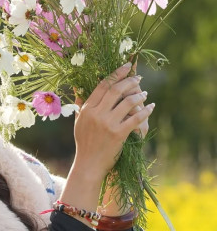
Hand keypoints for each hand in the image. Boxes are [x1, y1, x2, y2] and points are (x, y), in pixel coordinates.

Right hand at [73, 63, 153, 183]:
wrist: (89, 163)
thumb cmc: (84, 142)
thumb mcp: (78, 121)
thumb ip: (80, 104)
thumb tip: (79, 87)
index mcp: (87, 109)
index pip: (102, 86)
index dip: (116, 74)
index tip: (126, 67)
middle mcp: (97, 114)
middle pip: (116, 90)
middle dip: (129, 81)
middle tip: (138, 77)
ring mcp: (108, 124)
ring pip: (128, 102)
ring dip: (139, 95)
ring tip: (145, 93)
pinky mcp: (118, 134)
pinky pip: (136, 118)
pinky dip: (146, 111)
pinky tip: (151, 107)